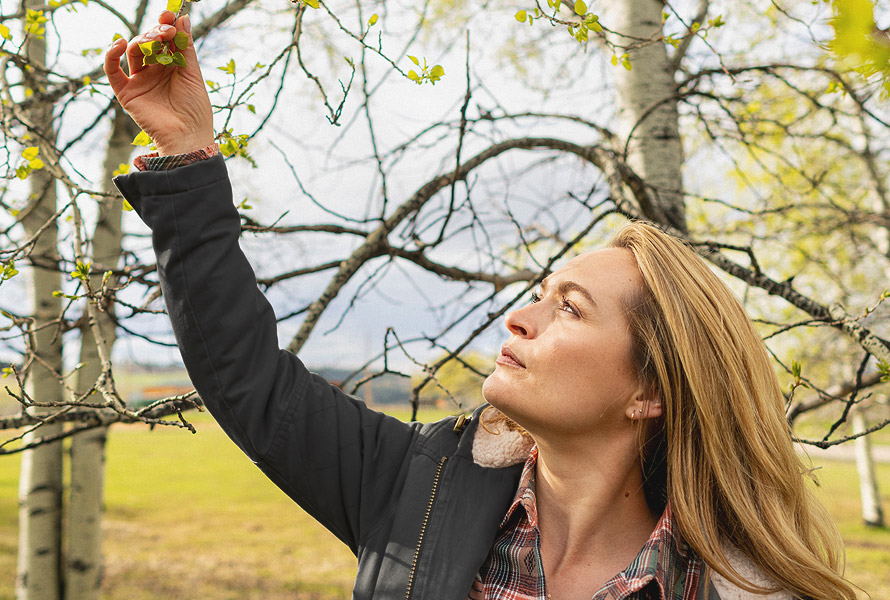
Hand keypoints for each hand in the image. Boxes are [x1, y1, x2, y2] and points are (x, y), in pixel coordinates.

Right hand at [104, 11, 213, 155]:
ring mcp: (140, 81)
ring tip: (155, 37)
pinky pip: (112, 70)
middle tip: (166, 30)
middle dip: (156, 32)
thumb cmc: (195, 109)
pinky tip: (121, 43)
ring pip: (133, 51)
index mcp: (172, 67)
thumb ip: (185, 47)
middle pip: (149, 43)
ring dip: (142, 39)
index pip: (164, 41)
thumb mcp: (192, 73)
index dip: (166, 26)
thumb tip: (182, 17)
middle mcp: (154, 72)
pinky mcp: (126, 92)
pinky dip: (112, 55)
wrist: (188, 136)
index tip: (170, 15)